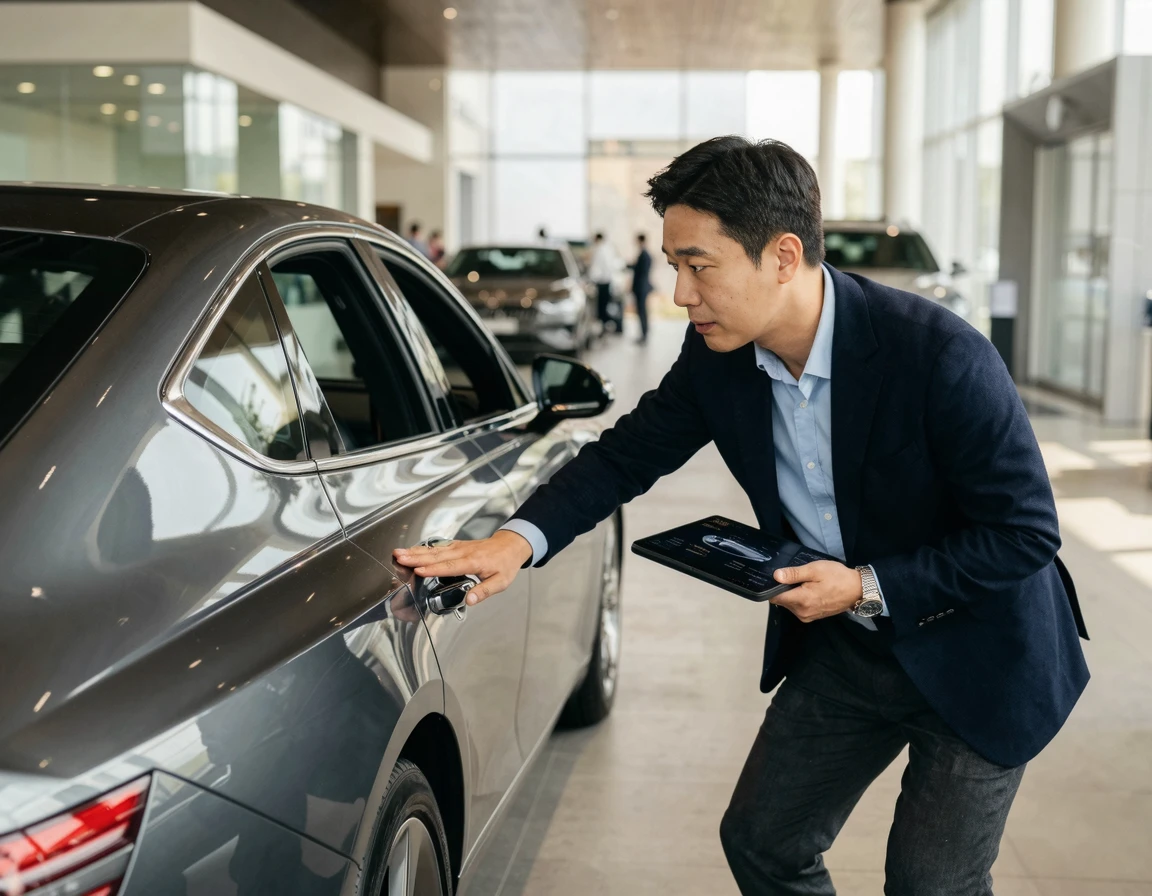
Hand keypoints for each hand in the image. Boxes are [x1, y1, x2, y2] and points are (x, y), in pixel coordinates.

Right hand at [392, 530, 533, 605]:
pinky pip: (437, 547)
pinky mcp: (456, 546)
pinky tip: (411, 550)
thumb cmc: (505, 564)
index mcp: (473, 562)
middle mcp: (463, 552)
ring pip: (434, 550)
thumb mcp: (500, 582)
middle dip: (416, 557)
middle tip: (400, 558)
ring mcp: (458, 547)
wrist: (510, 545)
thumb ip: (484, 591)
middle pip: (436, 556)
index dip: (433, 569)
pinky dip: (423, 548)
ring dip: (415, 551)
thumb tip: (470, 601)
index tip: (418, 570)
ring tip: (399, 553)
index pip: (450, 566)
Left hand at [769, 561, 861, 622]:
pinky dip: (799, 599)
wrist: (857, 590)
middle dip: (784, 589)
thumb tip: (776, 576)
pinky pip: (798, 608)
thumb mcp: (815, 570)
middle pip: (782, 600)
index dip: (773, 586)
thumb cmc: (837, 577)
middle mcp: (801, 612)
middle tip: (794, 576)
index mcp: (801, 600)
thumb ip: (794, 574)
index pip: (775, 597)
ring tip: (803, 582)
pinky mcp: (812, 617)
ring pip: (789, 604)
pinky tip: (808, 589)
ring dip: (792, 594)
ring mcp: (807, 616)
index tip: (776, 577)